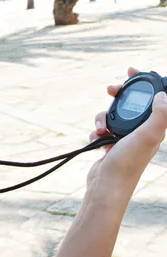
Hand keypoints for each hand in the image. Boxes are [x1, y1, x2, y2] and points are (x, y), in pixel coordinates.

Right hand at [86, 67, 166, 195]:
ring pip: (112, 115)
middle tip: (110, 89)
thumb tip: (163, 95)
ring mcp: (125, 139)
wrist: (107, 186)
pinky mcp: (111, 145)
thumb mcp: (147, 135)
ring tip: (100, 129)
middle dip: (118, 96)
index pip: (153, 99)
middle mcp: (141, 132)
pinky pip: (101, 130)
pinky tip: (96, 139)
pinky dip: (96, 132)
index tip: (131, 70)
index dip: (144, 83)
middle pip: (130, 104)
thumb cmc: (128, 163)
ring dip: (103, 118)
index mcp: (153, 128)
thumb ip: (159, 115)